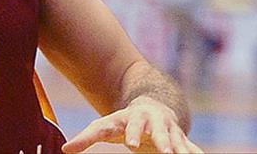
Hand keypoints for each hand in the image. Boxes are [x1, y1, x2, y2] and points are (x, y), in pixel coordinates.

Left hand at [61, 96, 202, 152]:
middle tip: (165, 153)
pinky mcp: (182, 140)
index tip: (131, 144)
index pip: (132, 125)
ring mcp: (170, 131)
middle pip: (160, 131)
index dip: (132, 133)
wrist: (152, 108)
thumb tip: (64, 149)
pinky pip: (192, 149)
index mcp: (135, 117)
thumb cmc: (124, 121)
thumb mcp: (105, 126)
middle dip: (163, 141)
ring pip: (179, 141)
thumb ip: (86, 138)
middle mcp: (155, 122)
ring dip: (183, 150)